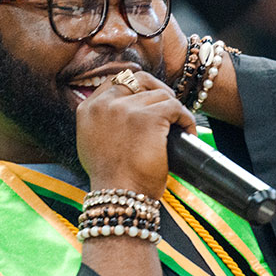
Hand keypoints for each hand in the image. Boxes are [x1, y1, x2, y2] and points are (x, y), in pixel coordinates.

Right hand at [76, 71, 195, 198]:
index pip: (116, 80)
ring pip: (161, 95)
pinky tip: (187, 132)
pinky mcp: (149, 117)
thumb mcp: (91, 143)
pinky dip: (186, 120)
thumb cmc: (110, 178)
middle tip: (169, 106)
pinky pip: (176, 107)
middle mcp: (105, 104)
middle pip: (139, 80)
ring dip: (174, 111)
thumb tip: (118, 107)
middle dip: (157, 89)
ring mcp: (127, 108)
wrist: (119, 196)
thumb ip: (100, 120)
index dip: (137, 85)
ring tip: (179, 128)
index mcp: (88, 109)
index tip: (149, 96)